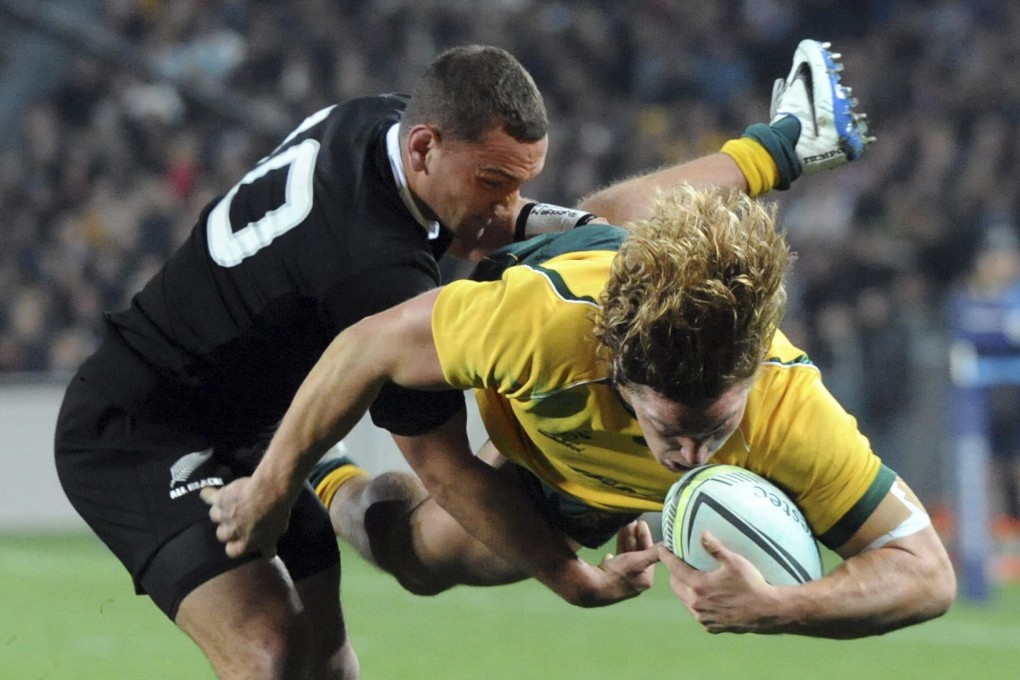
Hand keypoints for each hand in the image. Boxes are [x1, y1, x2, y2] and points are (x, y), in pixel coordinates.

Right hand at [200, 478, 291, 558]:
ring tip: (230, 503)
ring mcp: (223, 515)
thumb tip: (268, 553)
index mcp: (245, 543)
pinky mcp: (219, 499)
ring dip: (221, 510)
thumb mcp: (277, 531)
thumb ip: (268, 544)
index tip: (238, 541)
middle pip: (221, 534)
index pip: (232, 551)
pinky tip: (208, 493)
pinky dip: (208, 495)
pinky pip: (209, 497)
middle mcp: (231, 531)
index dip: (234, 545)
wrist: (269, 490)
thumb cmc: (275, 511)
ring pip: (214, 515)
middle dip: (227, 527)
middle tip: (236, 519)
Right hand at [593, 519, 658, 601]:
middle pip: (636, 555)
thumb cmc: (617, 574)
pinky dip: (613, 557)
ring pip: (625, 557)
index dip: (645, 537)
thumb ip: (654, 552)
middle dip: (634, 538)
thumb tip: (669, 545)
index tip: (640, 523)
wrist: (591, 587)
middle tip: (631, 522)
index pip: (648, 554)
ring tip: (621, 527)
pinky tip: (609, 554)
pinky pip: (612, 566)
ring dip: (624, 542)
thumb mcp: (638, 560)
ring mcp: (619, 582)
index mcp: (644, 579)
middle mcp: (634, 582)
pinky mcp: (606, 581)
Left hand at [657, 531, 778, 632]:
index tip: (662, 548)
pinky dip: (697, 604)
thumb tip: (702, 534)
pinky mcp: (711, 627)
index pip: (675, 568)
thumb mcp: (734, 562)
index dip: (666, 557)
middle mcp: (696, 604)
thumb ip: (715, 548)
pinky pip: (697, 613)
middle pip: (676, 585)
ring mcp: (703, 618)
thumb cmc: (752, 584)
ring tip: (693, 579)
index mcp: (699, 586)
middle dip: (675, 573)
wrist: (768, 612)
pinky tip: (706, 597)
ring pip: (685, 600)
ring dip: (685, 589)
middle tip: (680, 563)